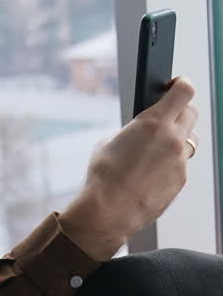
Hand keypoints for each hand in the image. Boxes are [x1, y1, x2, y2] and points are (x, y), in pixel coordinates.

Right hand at [59, 77, 197, 260]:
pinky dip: (170, 165)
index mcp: (154, 122)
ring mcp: (180, 161)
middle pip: (191, 113)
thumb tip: (142, 133)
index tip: (176, 85)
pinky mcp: (180, 181)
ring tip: (157, 150)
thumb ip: (134, 131)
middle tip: (167, 116)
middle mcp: (173, 139)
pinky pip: (181, 165)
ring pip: (189, 141)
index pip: (184, 91)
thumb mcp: (110, 142)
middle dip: (180, 111)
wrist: (107, 211)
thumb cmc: (104, 178)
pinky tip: (151, 174)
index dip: (182, 84)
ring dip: (178, 139)